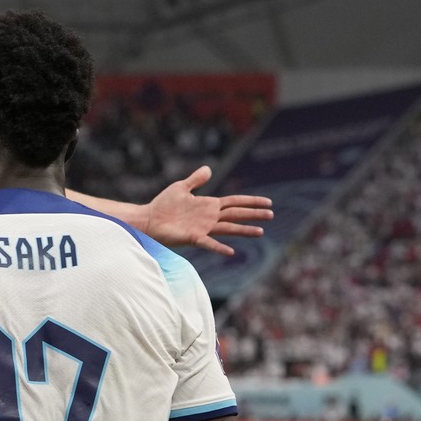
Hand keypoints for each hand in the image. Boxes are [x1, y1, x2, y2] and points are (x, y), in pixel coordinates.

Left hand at [142, 166, 272, 256]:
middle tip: (272, 215)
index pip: (235, 202)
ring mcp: (203, 228)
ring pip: (228, 229)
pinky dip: (219, 247)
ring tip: (260, 232)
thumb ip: (196, 179)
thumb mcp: (181, 187)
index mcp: (209, 205)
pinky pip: (209, 243)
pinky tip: (231, 252)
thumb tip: (209, 168)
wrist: (148, 219)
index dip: (251, 201)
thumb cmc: (163, 205)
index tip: (268, 202)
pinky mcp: (193, 237)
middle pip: (236, 215)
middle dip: (254, 214)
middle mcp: (209, 217)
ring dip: (244, 230)